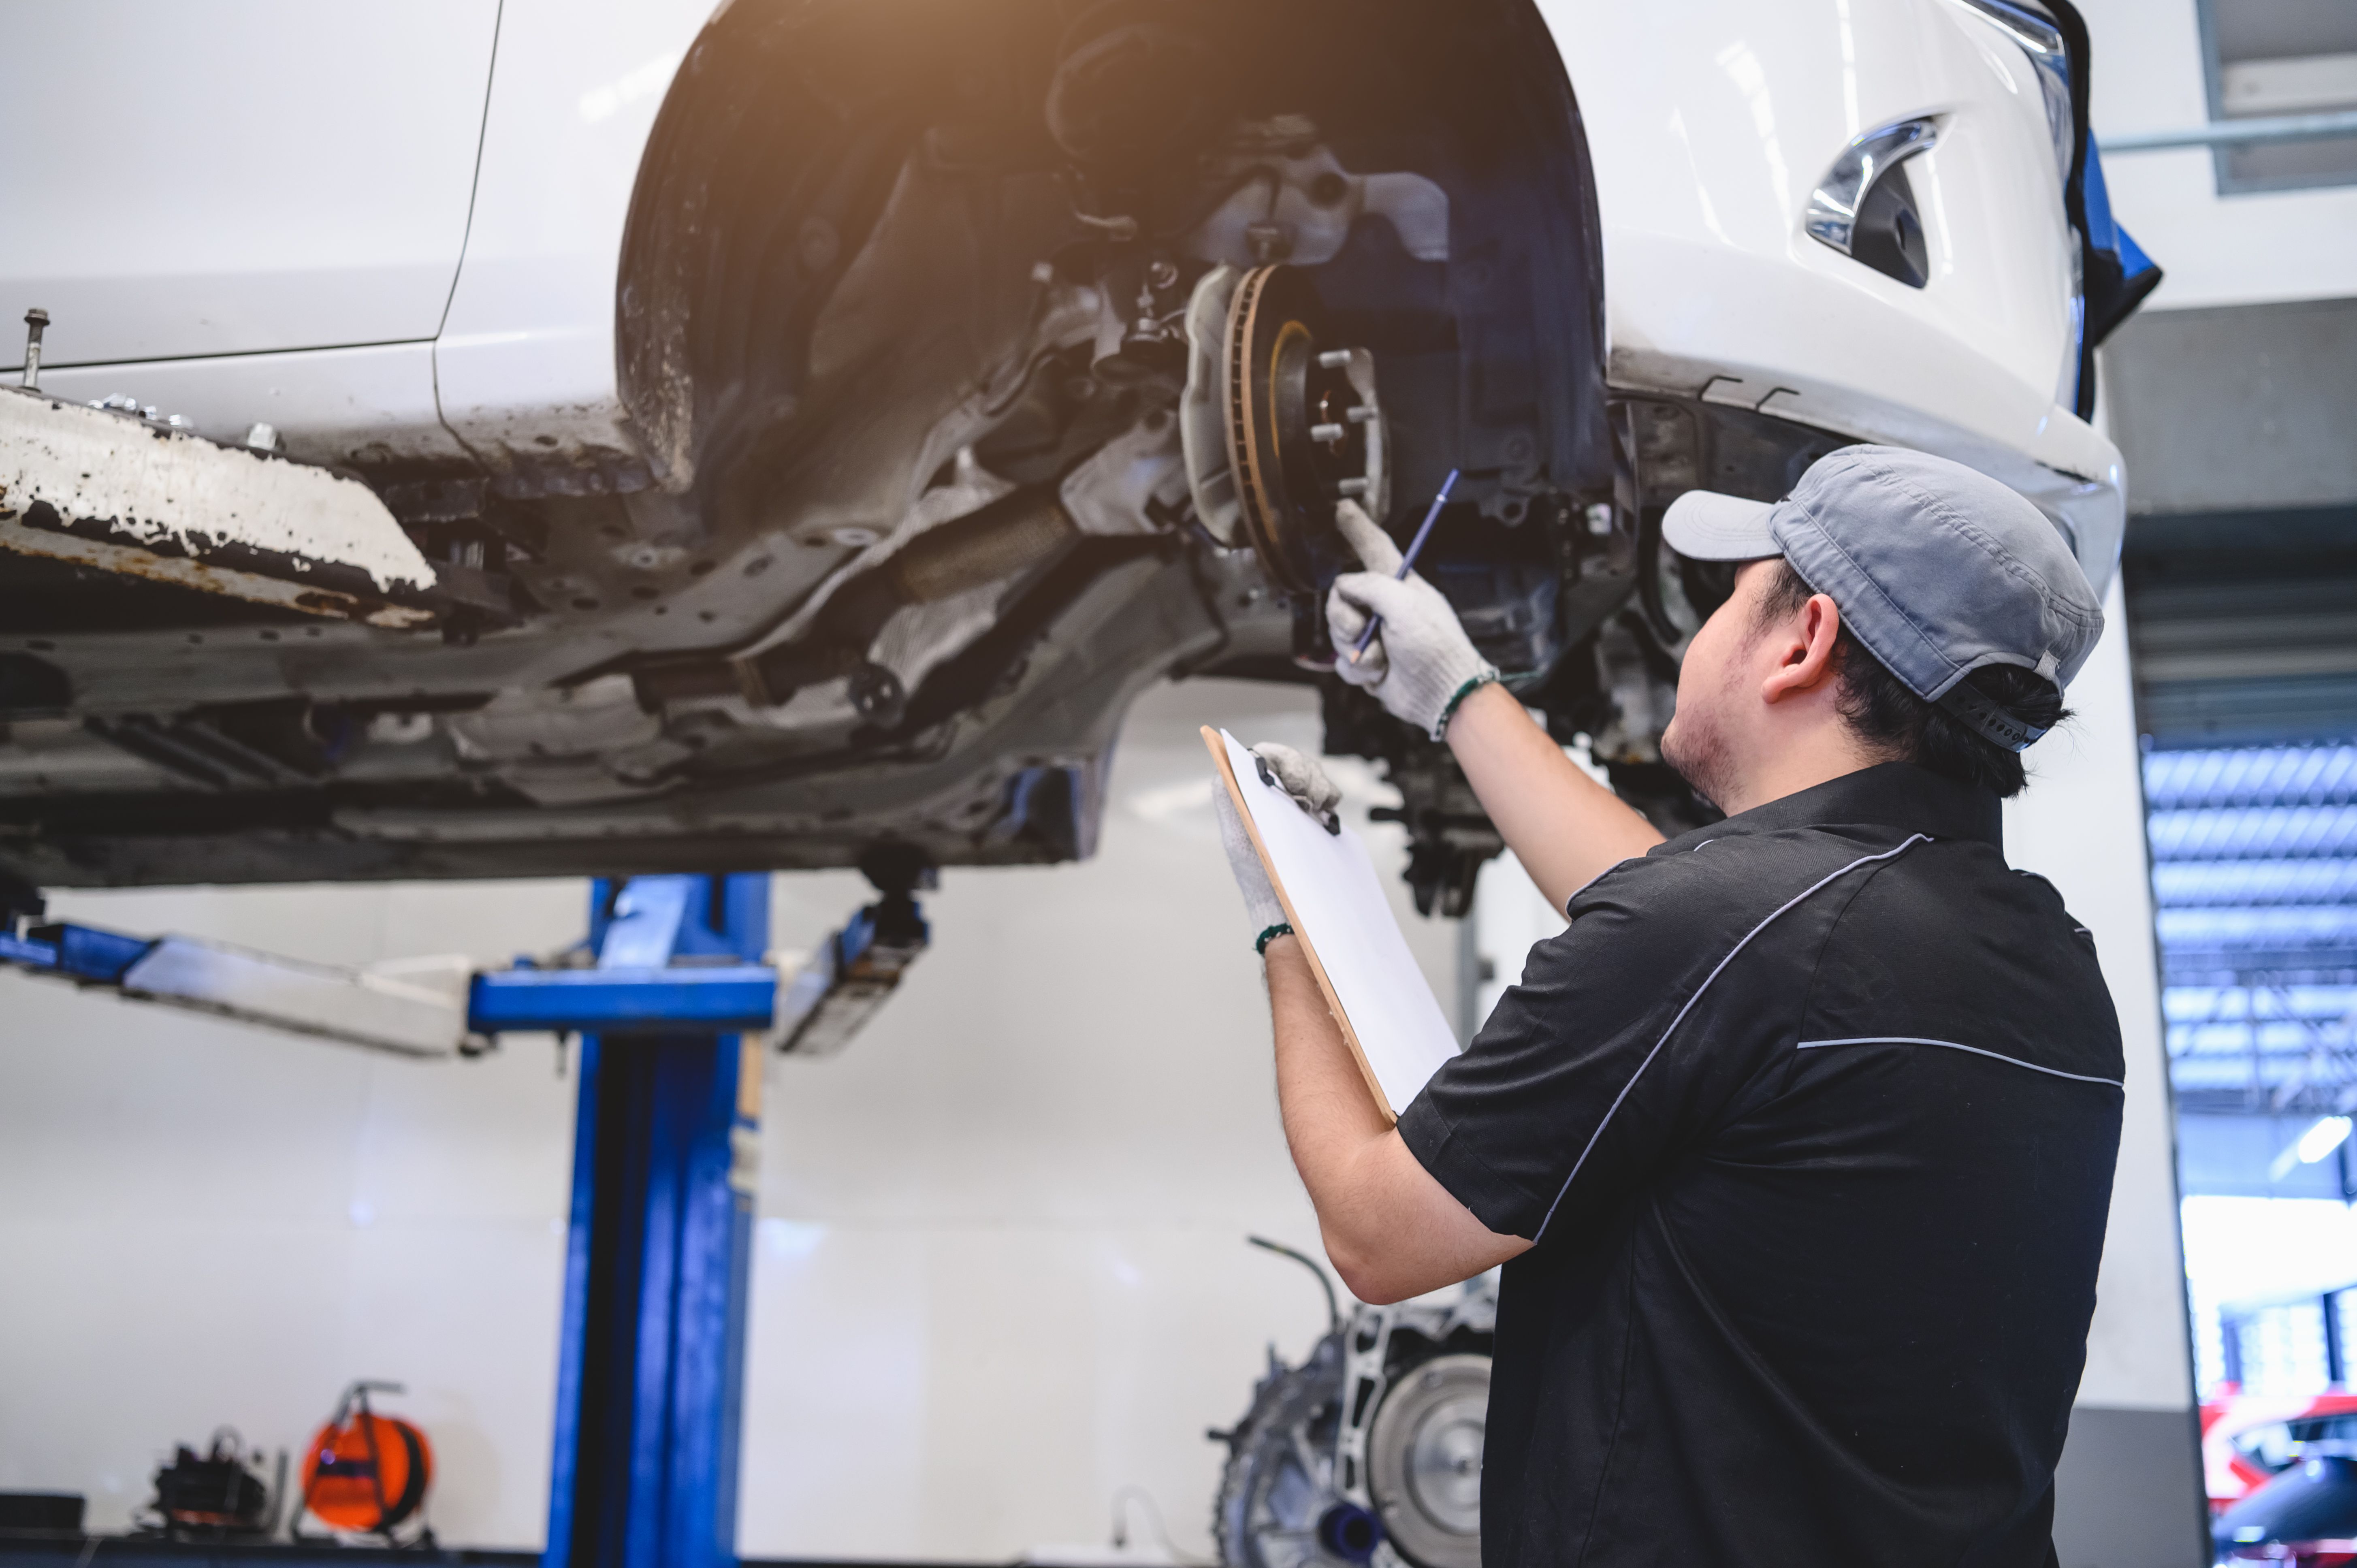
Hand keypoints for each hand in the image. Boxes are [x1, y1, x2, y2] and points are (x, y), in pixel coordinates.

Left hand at [1216, 743, 1340, 951]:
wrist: (1287, 912)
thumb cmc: (1259, 879)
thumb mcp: (1239, 840)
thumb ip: (1230, 800)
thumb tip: (1225, 766)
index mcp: (1244, 797)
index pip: (1260, 756)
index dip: (1279, 758)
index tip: (1290, 784)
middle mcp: (1266, 798)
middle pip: (1290, 761)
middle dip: (1306, 774)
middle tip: (1310, 803)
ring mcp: (1290, 807)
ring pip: (1310, 774)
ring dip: (1320, 786)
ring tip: (1319, 813)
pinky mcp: (1310, 819)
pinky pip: (1325, 793)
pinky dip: (1329, 800)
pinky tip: (1327, 820)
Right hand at [1325, 501, 1497, 740]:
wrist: (1442, 694)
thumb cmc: (1435, 647)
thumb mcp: (1404, 605)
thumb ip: (1370, 585)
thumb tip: (1346, 586)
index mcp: (1400, 585)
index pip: (1375, 548)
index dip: (1358, 529)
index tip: (1342, 510)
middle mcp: (1386, 607)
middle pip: (1342, 598)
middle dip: (1345, 619)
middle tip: (1363, 631)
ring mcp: (1377, 636)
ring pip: (1339, 633)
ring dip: (1356, 649)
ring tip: (1381, 659)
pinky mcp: (1370, 663)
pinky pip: (1344, 661)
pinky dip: (1359, 670)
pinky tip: (1380, 673)